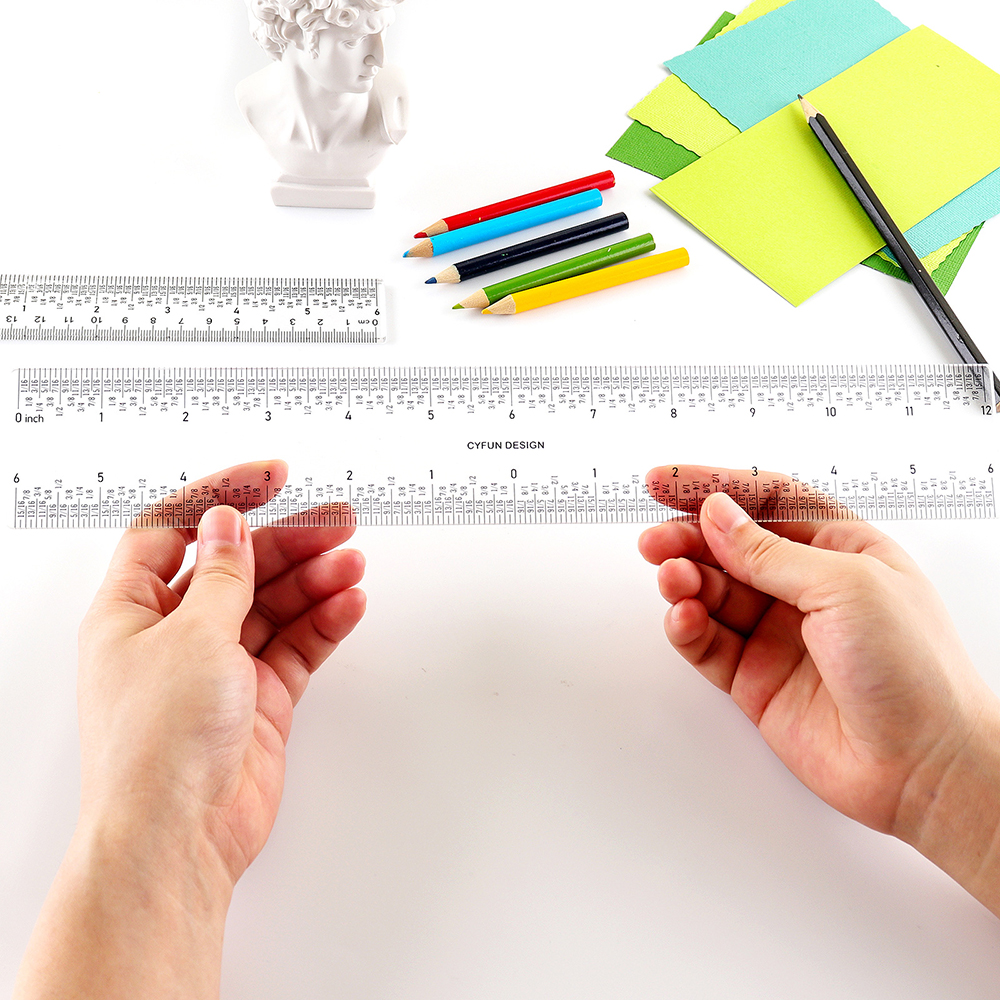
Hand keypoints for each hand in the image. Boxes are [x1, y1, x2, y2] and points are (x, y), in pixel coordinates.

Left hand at [77, 459, 365, 882]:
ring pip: (274, 605)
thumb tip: (226, 525)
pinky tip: (348, 602)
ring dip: (314, 580)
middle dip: (288, 542)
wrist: (178, 836)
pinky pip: (295, 647)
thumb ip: (222, 575)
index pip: (174, 531)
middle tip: (337, 523)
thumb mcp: (191, 636)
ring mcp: (218, 668)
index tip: (269, 478)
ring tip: (351, 561)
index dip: (219, 498)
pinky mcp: (257, 700)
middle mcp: (174, 635)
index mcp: (132, 611)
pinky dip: (323, 623)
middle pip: (238, 567)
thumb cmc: (156, 746)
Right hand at [639, 465, 999, 913]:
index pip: (766, 501)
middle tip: (656, 541)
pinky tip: (685, 619)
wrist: (924, 768)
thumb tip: (718, 515)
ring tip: (674, 581)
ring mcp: (779, 633)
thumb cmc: (916, 673)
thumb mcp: (846, 587)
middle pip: (730, 546)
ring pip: (712, 593)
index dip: (714, 486)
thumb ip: (770, 552)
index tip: (665, 483)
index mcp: (841, 549)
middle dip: (687, 539)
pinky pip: (708, 642)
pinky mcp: (756, 677)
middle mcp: (807, 588)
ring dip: (685, 582)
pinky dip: (688, 628)